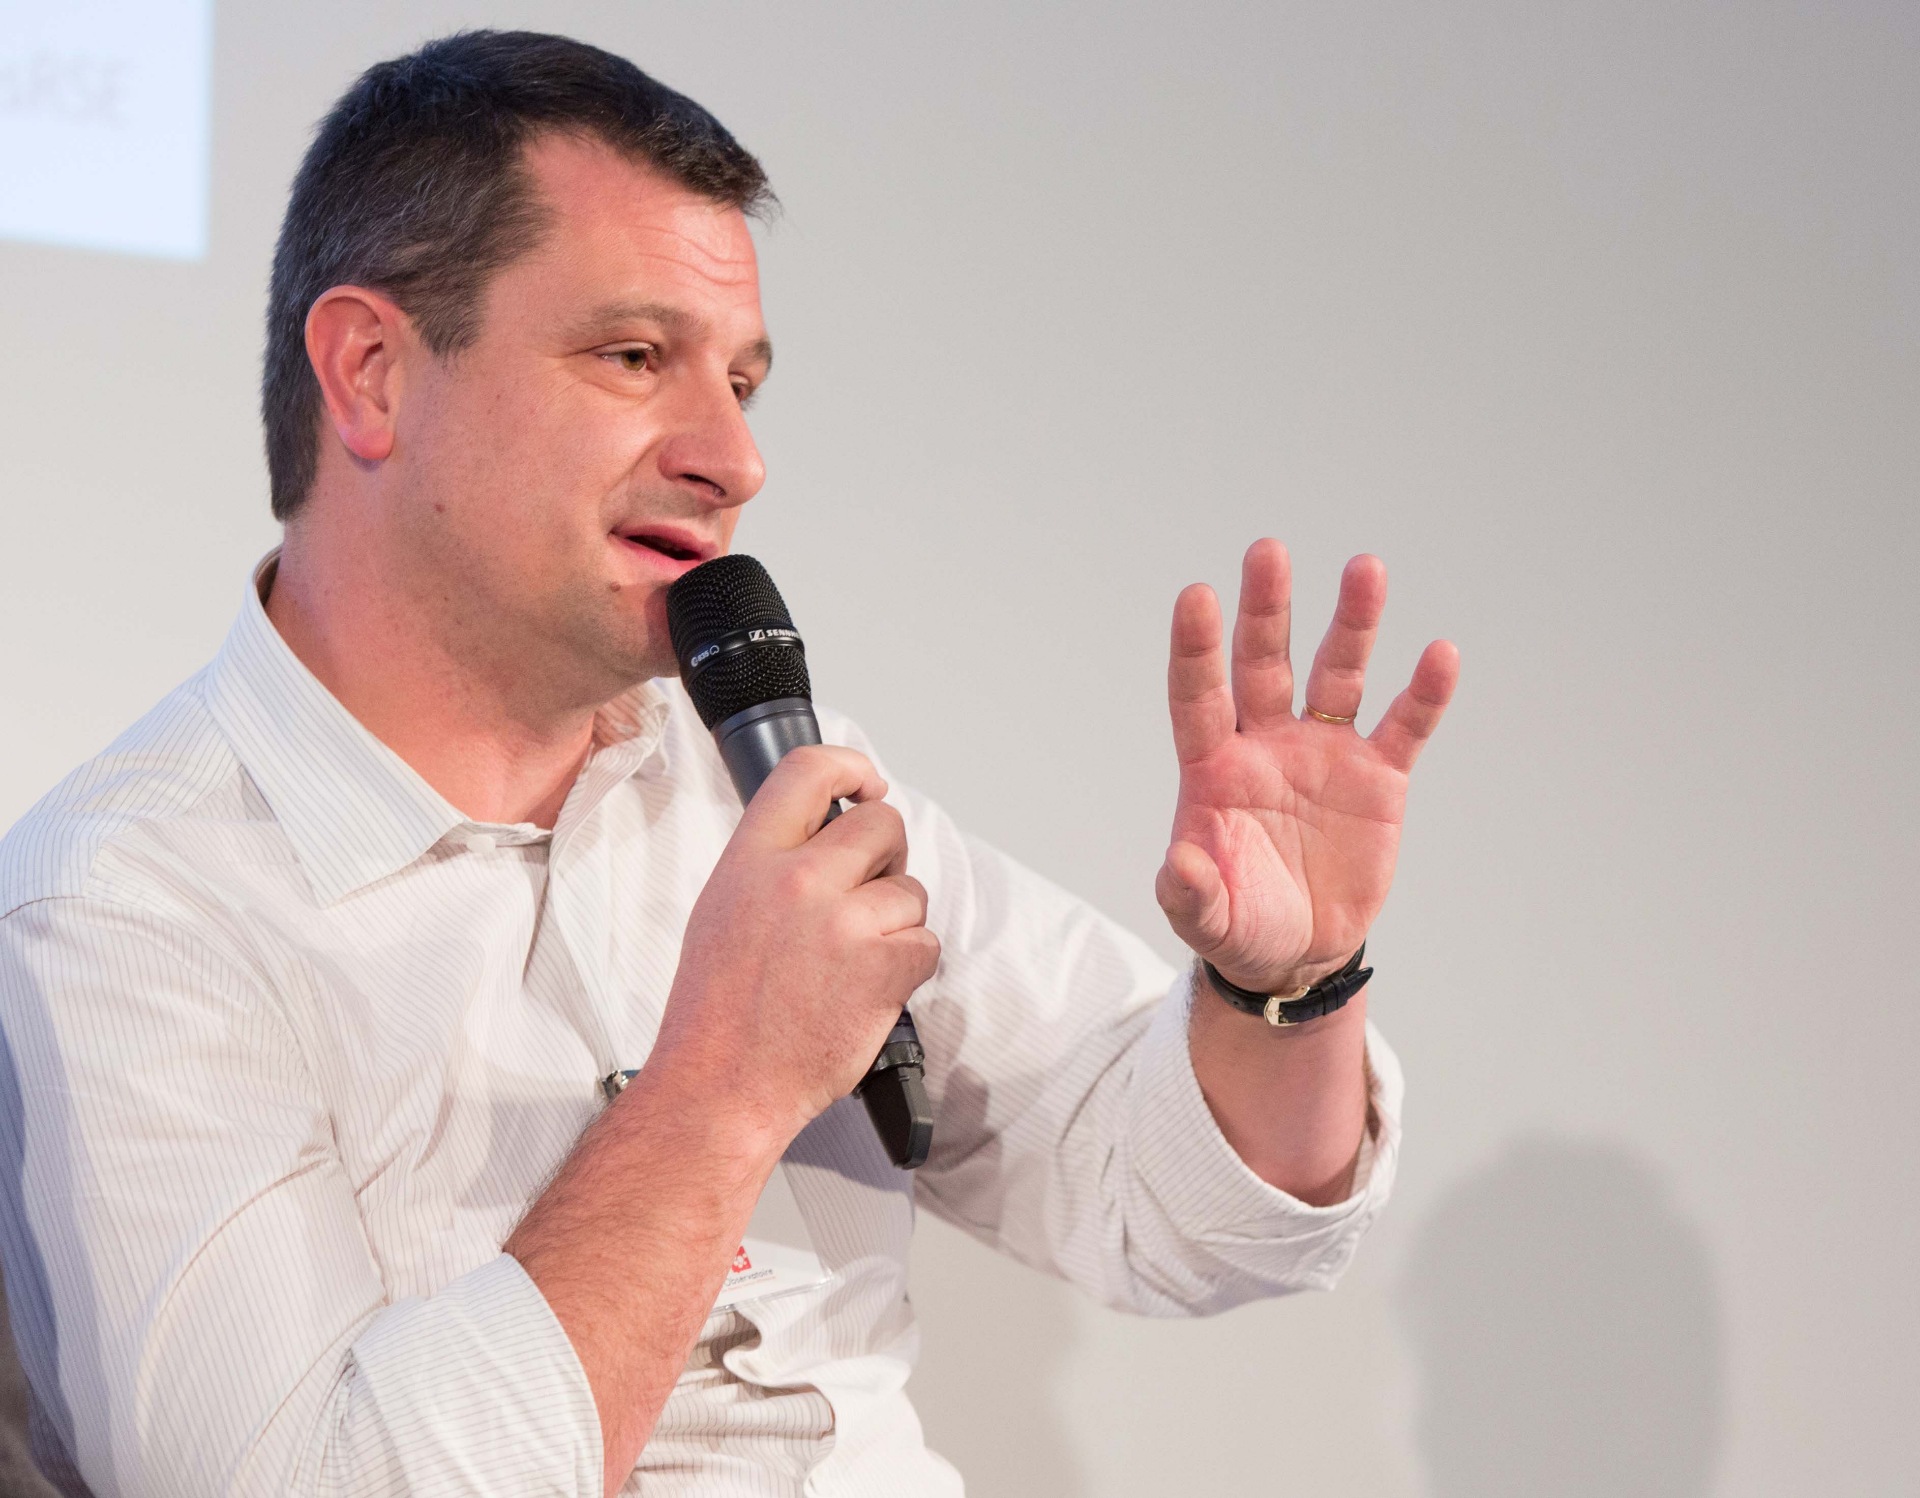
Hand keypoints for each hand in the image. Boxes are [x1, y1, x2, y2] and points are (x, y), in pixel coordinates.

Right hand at [653, 745, 940, 1143]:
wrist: (722, 1086)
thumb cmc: (718, 1011)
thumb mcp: (722, 908)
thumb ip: (772, 863)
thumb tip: (824, 833)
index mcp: (751, 860)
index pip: (808, 772)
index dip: (850, 767)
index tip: (867, 782)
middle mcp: (798, 880)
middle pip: (883, 824)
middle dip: (887, 856)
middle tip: (868, 892)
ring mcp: (844, 922)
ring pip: (910, 891)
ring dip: (896, 924)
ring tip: (851, 962)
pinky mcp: (883, 966)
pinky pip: (926, 942)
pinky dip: (908, 967)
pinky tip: (867, 988)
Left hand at [1156, 540, 1458, 994]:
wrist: (1299, 950)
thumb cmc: (1239, 924)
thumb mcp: (1207, 918)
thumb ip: (1190, 893)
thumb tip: (1177, 867)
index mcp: (1214, 766)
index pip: (1199, 695)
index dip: (1196, 648)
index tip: (1197, 595)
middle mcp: (1267, 743)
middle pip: (1264, 663)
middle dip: (1266, 609)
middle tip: (1268, 550)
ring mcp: (1325, 752)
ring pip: (1339, 674)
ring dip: (1352, 623)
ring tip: (1365, 569)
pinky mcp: (1379, 777)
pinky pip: (1405, 726)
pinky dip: (1424, 694)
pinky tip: (1440, 655)